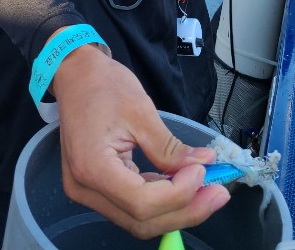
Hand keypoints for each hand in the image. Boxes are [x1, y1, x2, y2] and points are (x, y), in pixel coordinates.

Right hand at [53, 45, 229, 238]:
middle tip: (219, 193)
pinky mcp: (95, 186)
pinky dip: (160, 199)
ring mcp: (87, 190)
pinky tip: (183, 185)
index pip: (142, 202)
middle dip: (185, 210)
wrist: (74, 73)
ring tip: (208, 191)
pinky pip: (130, 203)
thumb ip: (170, 146)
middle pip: (141, 219)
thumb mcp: (140, 110)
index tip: (203, 172)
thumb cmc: (102, 84)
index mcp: (93, 167)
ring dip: (175, 208)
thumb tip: (204, 164)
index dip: (178, 194)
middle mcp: (85, 188)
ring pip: (137, 218)